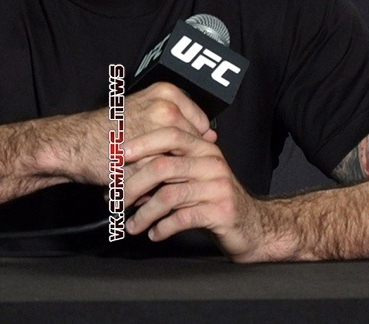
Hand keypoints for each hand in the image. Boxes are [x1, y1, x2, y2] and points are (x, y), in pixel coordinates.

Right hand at [48, 81, 216, 185]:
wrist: (74, 143)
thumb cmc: (108, 128)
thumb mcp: (146, 109)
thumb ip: (179, 119)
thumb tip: (212, 136)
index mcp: (167, 93)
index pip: (202, 125)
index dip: (189, 143)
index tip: (172, 149)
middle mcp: (165, 110)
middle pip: (192, 147)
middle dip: (178, 161)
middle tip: (153, 164)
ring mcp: (157, 135)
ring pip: (179, 164)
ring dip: (168, 176)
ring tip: (146, 175)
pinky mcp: (146, 161)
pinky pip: (164, 181)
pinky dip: (155, 188)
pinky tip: (138, 184)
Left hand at [121, 126, 270, 261]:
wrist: (253, 226)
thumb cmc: (215, 200)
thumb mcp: (193, 178)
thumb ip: (168, 170)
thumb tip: (127, 174)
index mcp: (204, 148)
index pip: (171, 134)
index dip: (142, 143)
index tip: (118, 156)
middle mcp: (212, 163)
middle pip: (163, 166)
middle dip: (133, 184)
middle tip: (115, 200)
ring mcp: (217, 186)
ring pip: (169, 195)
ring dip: (144, 213)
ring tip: (132, 225)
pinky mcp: (221, 211)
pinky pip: (182, 218)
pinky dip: (162, 227)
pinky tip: (154, 233)